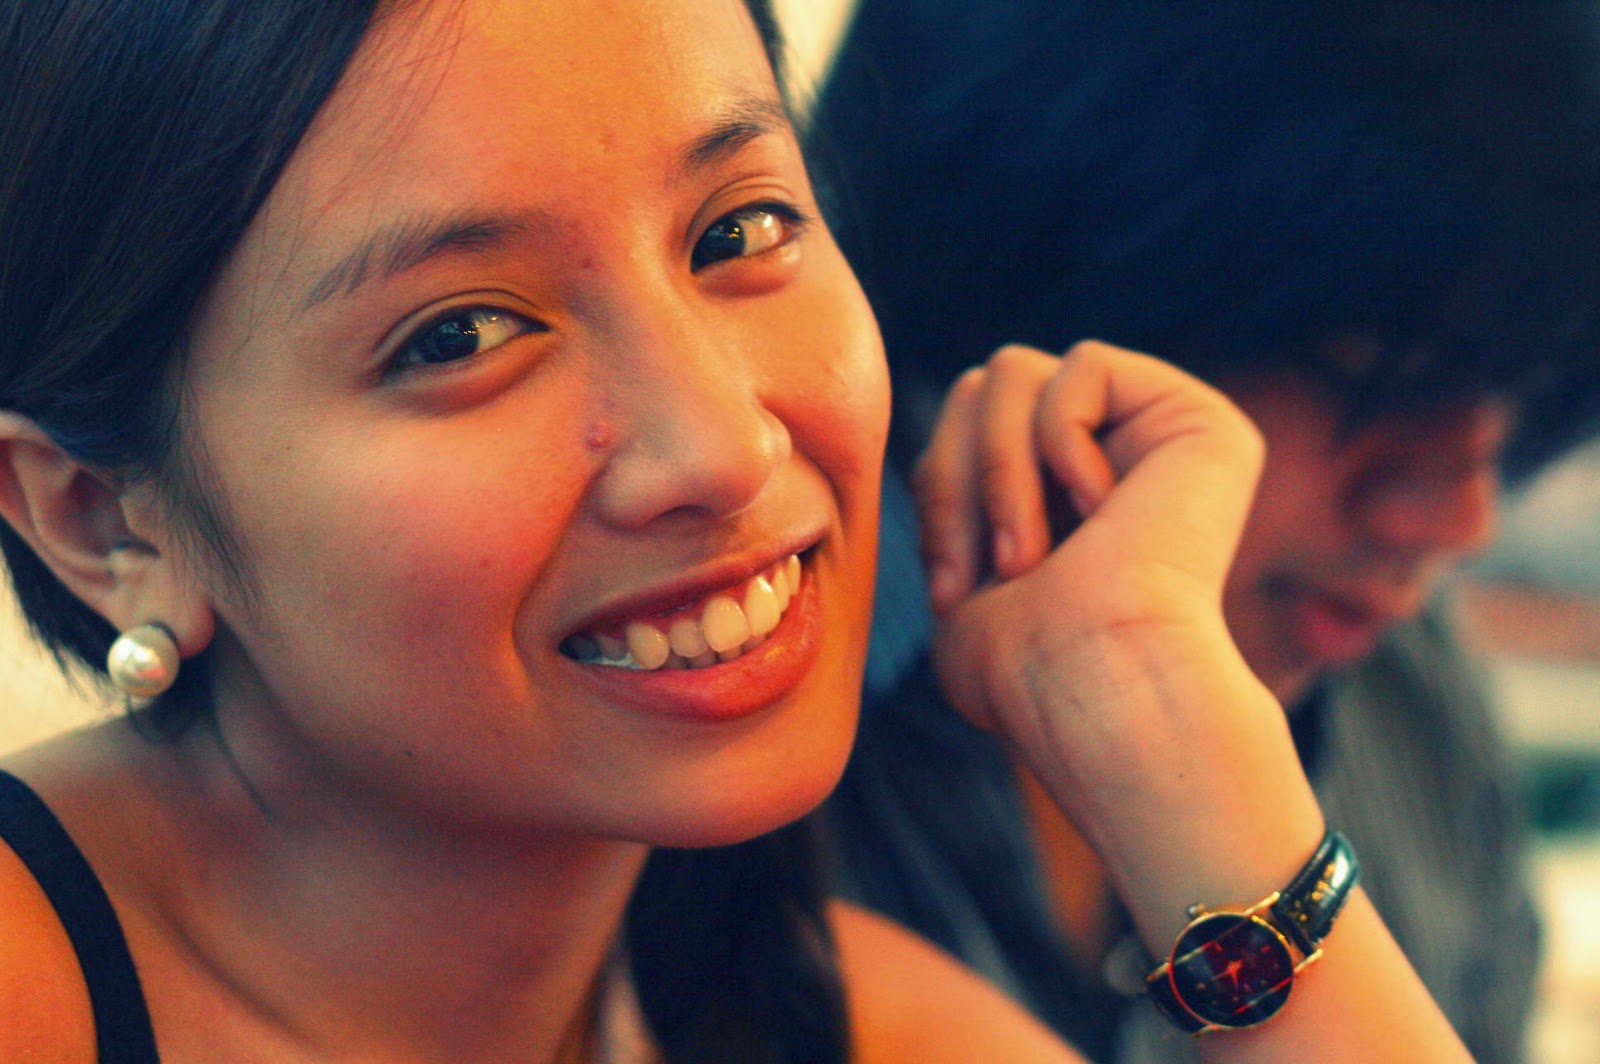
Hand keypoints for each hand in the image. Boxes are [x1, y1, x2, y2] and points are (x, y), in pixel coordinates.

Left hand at [916, 342, 1280, 842]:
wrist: (1092, 685)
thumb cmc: (1022, 667)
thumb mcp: (961, 568)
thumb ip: (962, 497)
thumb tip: (946, 447)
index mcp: (1062, 495)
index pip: (958, 427)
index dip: (936, 492)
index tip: (952, 590)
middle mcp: (1115, 456)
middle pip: (981, 385)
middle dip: (956, 473)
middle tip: (990, 565)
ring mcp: (1159, 435)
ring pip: (1015, 370)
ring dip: (997, 467)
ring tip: (1029, 552)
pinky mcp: (1199, 418)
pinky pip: (1083, 365)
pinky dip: (1062, 439)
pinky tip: (1103, 510)